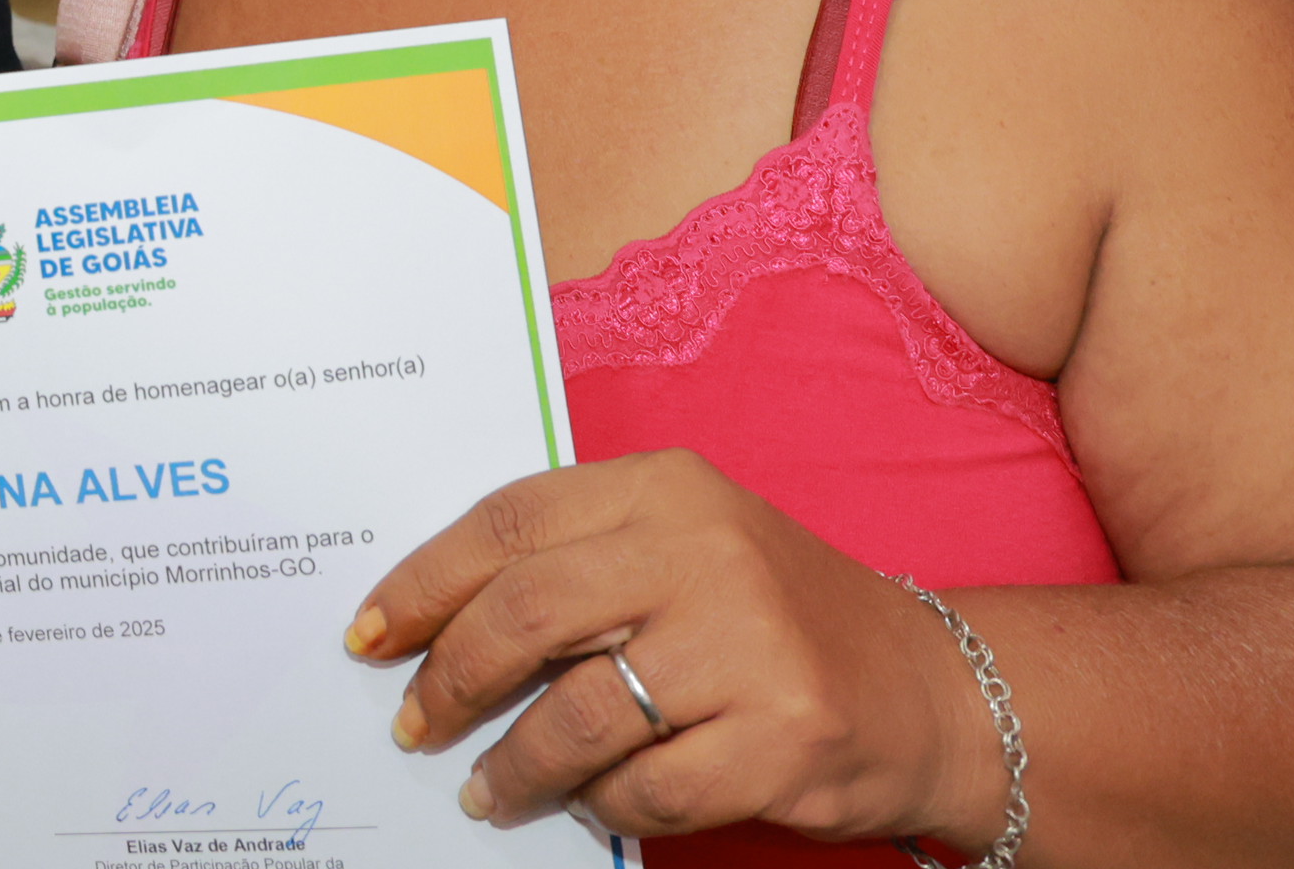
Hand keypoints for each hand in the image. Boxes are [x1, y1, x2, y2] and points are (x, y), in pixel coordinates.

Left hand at [344, 450, 1005, 847]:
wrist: (924, 686)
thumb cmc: (773, 616)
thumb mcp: (683, 547)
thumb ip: (578, 563)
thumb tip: (433, 621)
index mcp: (665, 489)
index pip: (509, 522)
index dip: (424, 581)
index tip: (369, 633)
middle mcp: (705, 553)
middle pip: (526, 613)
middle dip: (451, 679)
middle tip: (415, 722)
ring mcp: (749, 646)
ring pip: (578, 714)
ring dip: (514, 764)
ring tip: (486, 789)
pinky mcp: (783, 737)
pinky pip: (645, 787)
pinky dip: (601, 804)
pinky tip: (588, 804)